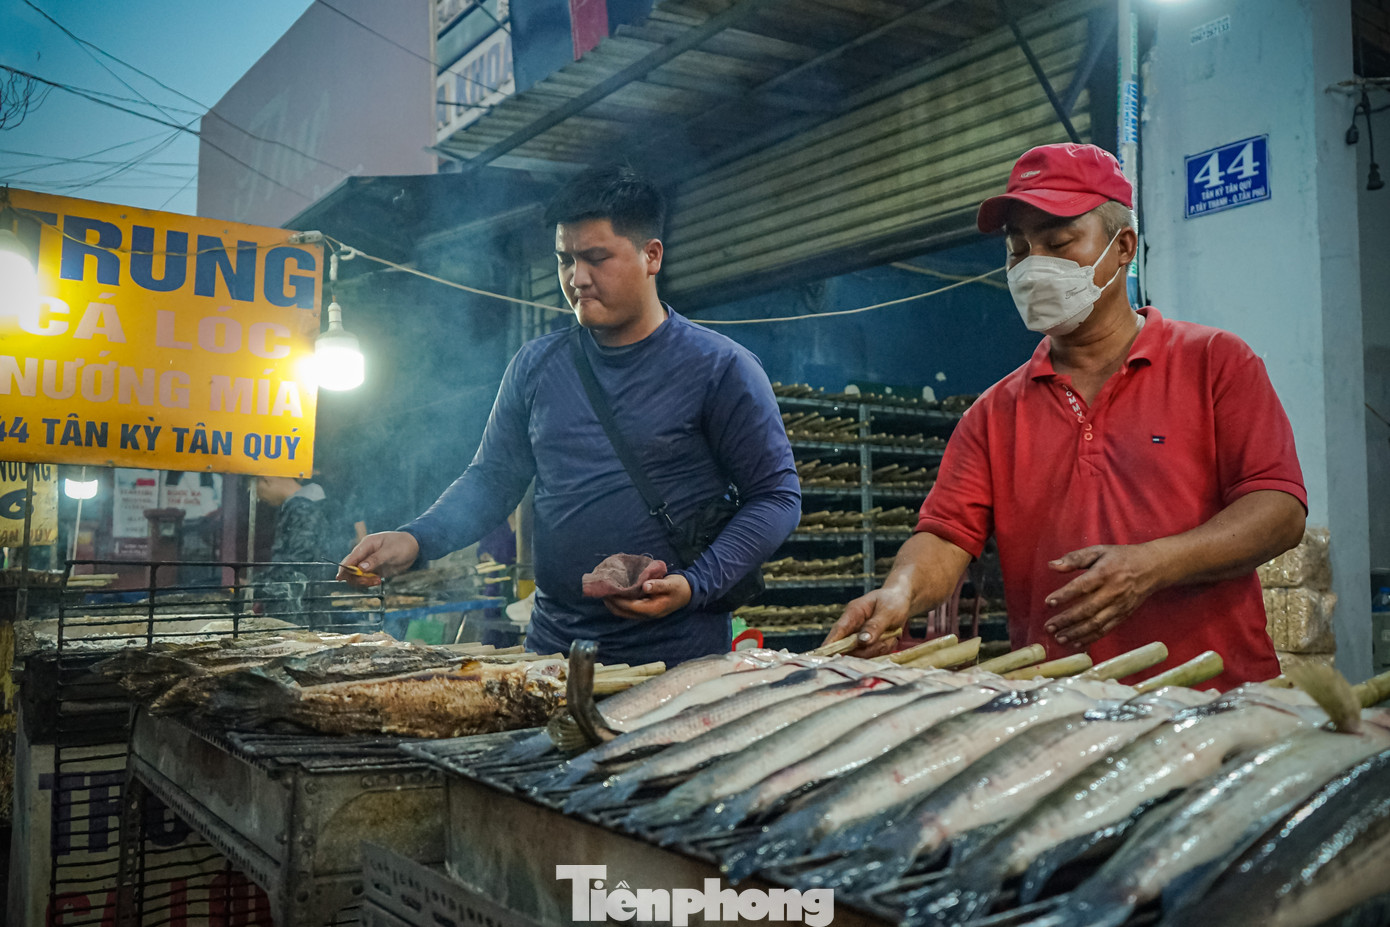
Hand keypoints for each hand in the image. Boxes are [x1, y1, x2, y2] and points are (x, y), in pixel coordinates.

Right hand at [338, 531, 418, 586]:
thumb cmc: (402, 544)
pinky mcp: (374, 570)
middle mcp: (364, 554)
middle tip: (369, 581)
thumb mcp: (391, 551)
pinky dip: (369, 582)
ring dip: (363, 581)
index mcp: (366, 544)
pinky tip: (378, 581)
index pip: (351, 557)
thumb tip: (361, 568)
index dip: (344, 567)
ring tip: (377, 581)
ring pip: (357, 576)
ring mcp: (368, 562)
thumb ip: (376, 559)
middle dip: (356, 577)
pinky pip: (365, 579)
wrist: (414, 548)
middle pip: (350, 568)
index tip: (340, 577)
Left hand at [602, 574, 692, 620]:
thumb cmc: (679, 587)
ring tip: (605, 593)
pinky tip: (616, 594)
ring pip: (625, 613)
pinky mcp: (645, 609)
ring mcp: (646, 613)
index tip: (608, 590)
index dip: (617, 600)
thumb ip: (658, 585)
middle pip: (624, 612)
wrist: (689, 592)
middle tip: (602, 591)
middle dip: (612, 604)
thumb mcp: (671, 584)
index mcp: (652, 609)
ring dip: (614, 605)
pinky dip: (620, 603)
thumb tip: (645, 586)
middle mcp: (647, 614)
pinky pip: (628, 609)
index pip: (630, 606)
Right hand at [822, 586, 912, 657]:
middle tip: (885, 639)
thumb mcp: (888, 612)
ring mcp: (859, 636)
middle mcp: (853, 626)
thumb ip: (875, 626)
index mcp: (854, 612)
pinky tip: (891, 637)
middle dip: (868, 648)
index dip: (831, 644)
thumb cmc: (893, 601)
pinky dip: (884, 648)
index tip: (824, 655)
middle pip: (850, 647)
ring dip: (879, 647)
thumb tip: (862, 641)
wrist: (901, 600)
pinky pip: (874, 654)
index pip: (839, 630)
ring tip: (891, 634)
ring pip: (863, 653)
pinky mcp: (868, 644)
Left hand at [1043, 543, 1163, 648]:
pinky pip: (1106, 629)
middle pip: (1087, 609)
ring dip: (1076, 633)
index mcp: (1104, 573)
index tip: (1049, 602)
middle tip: (1049, 627)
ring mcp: (1119, 606)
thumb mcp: (1098, 551)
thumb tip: (1052, 565)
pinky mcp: (1124, 615)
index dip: (1065, 595)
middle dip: (1066, 620)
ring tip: (1059, 638)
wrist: (1152, 567)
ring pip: (1096, 624)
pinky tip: (1076, 643)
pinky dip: (1090, 638)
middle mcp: (1113, 592)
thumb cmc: (1121, 557)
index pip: (1082, 586)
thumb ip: (1075, 558)